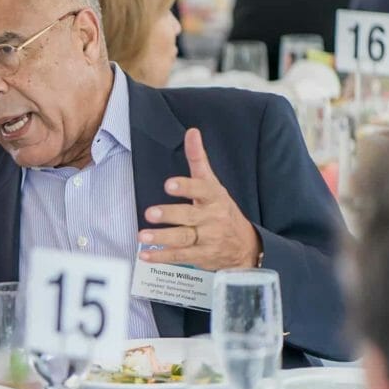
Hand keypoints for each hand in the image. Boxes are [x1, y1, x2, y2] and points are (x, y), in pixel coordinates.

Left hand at [139, 128, 261, 269]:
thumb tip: (192, 132)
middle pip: (190, 215)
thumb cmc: (221, 210)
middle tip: (151, 212)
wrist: (245, 246)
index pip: (201, 189)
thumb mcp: (213, 184)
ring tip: (142, 236)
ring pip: (184, 238)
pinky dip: (162, 256)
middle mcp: (211, 217)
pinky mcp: (201, 256)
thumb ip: (198, 160)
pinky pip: (180, 256)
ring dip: (162, 238)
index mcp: (214, 197)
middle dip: (170, 215)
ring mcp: (207, 238)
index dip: (186, 187)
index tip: (169, 184)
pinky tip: (146, 254)